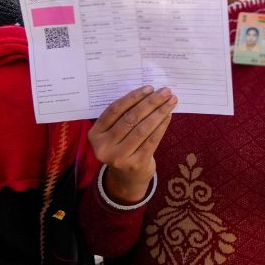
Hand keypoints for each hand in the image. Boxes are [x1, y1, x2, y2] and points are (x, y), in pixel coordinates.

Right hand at [89, 86, 177, 203]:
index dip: (132, 97)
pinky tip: (168, 115)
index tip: (149, 88)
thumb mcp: (114, 132)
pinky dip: (162, 126)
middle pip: (130, 119)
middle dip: (150, 102)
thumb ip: (123, 115)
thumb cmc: (122, 145)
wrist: (127, 177)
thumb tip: (148, 92)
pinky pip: (152, 140)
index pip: (114, 110)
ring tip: (171, 101)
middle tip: (165, 91)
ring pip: (142, 129)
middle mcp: (103, 147)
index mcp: (94, 134)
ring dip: (159, 112)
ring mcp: (119, 157)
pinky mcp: (135, 164)